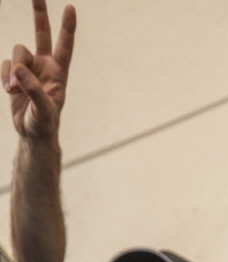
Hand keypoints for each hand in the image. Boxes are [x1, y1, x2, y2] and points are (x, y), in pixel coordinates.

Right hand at [1, 0, 75, 140]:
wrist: (31, 133)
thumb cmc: (44, 123)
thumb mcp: (43, 110)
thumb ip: (33, 89)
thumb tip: (19, 70)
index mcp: (59, 73)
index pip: (64, 47)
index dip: (67, 28)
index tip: (70, 8)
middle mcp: (45, 66)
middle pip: (41, 33)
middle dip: (39, 13)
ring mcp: (29, 68)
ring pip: (17, 51)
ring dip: (13, 71)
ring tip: (14, 91)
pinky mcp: (15, 73)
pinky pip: (5, 64)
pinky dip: (5, 77)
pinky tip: (10, 91)